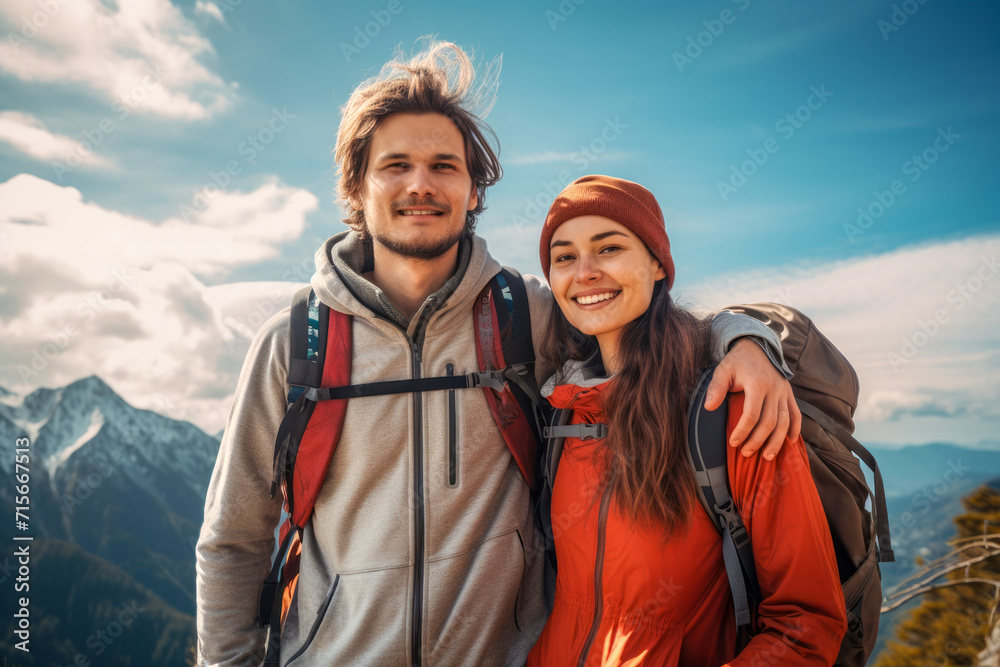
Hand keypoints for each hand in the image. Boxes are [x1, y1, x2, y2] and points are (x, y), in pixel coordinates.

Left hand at [704, 338, 800, 459]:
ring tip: (767, 456)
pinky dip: (795, 429)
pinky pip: (796, 414)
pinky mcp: (789, 394)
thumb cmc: (737, 361)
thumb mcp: (723, 370)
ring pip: (786, 421)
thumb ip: (716, 388)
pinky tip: (791, 442)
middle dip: (758, 441)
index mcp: (757, 384)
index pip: (752, 414)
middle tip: (746, 453)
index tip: (733, 443)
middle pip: (770, 422)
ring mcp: (784, 392)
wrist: (757, 346)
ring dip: (777, 441)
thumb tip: (708, 407)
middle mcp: (774, 389)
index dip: (743, 431)